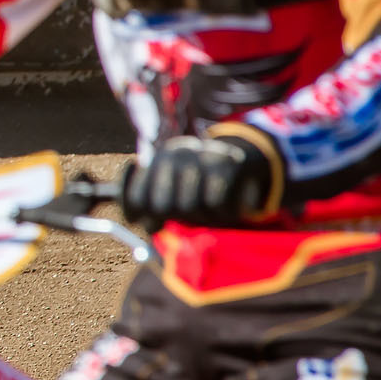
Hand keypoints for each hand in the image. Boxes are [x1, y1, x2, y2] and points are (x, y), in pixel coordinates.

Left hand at [120, 134, 278, 225]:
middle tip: (188, 217)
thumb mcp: (176, 187)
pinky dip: (222, 213)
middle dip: (174, 219)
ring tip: (209, 211)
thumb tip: (148, 226)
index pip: (136, 198)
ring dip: (202, 218)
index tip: (151, 226)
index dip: (140, 218)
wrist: (244, 160)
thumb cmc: (202, 182)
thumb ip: (157, 205)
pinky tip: (227, 207)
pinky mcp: (228, 164)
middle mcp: (176, 154)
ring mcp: (201, 157)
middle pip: (161, 206)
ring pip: (189, 208)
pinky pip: (216, 205)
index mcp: (157, 159)